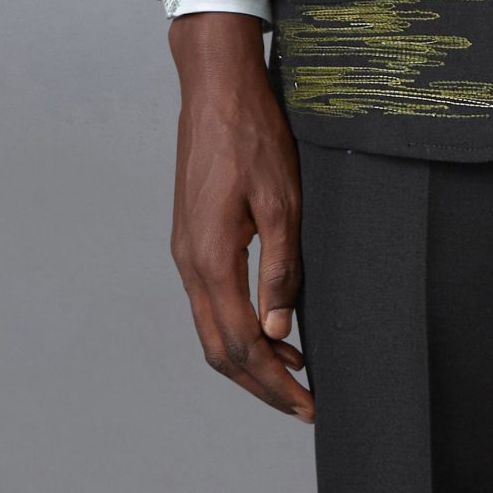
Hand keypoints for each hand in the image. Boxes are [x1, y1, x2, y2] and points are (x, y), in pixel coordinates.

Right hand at [168, 13, 313, 421]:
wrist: (216, 87)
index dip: (273, 382)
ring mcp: (185, 250)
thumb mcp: (282, 200)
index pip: (240, 345)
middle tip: (301, 405)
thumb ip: (281, 269)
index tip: (307, 404)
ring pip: (211, 328)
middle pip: (219, 350)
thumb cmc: (253, 135)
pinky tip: (269, 325)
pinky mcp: (191, 237)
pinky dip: (238, 326)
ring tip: (293, 372)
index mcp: (211, 259)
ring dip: (248, 358)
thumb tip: (278, 332)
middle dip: (260, 384)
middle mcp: (190, 263)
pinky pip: (211, 300)